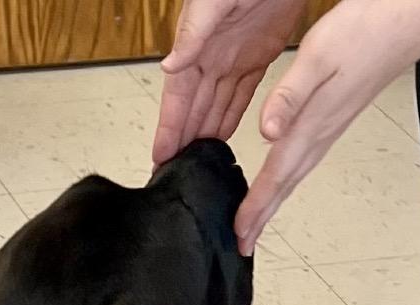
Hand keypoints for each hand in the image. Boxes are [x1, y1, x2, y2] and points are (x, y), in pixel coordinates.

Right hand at [152, 0, 305, 165]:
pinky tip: (224, 138)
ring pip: (215, 107)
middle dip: (182, 140)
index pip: (177, 98)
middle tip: (174, 173)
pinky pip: (242, 95)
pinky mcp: (259, 54)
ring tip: (196, 166)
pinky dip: (232, 117)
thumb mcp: (214, 0)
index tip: (160, 156)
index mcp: (195, 46)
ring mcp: (234, 57)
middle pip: (193, 109)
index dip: (168, 128)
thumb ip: (193, 33)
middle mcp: (211, 57)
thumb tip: (171, 65)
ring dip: (205, 135)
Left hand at [235, 0, 419, 253]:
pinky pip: (303, 163)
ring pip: (294, 178)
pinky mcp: (333, 121)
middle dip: (261, 219)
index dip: (254, 208)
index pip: (275, 177)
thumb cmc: (364, 31)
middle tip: (244, 245)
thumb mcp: (317, 57)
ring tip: (255, 225)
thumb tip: (267, 131)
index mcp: (310, 125)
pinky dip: (285, 182)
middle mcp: (320, 135)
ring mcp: (329, 130)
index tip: (239, 233)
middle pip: (284, 187)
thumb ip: (289, 96)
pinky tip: (280, 183)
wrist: (406, 21)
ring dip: (273, 204)